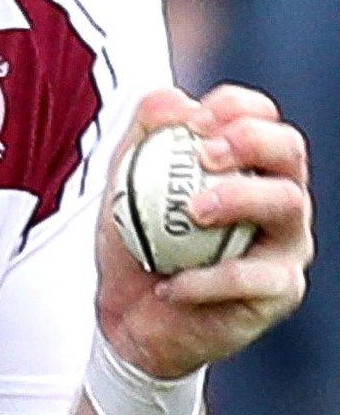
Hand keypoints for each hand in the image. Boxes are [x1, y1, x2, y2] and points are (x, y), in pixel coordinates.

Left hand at [95, 85, 312, 377]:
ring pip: (288, 203)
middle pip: (290, 149)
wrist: (129, 314)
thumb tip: (176, 101)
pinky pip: (254, 276)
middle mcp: (276, 196)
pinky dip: (207, 278)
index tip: (193, 121)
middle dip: (251, 139)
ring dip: (238, 197)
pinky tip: (170, 285)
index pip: (260, 115)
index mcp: (244, 162)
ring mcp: (285, 242)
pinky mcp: (280, 290)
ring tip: (191, 211)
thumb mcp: (124, 178)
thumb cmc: (137, 238)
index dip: (234, 107)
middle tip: (204, 154)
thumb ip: (145, 133)